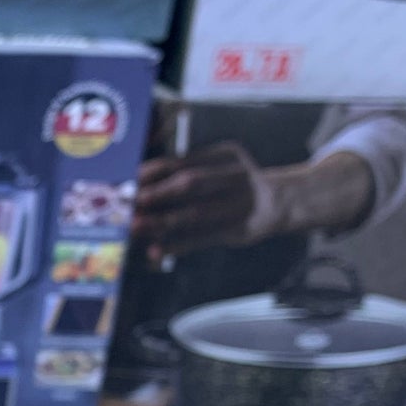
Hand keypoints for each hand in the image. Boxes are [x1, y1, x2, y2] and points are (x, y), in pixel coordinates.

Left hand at [132, 141, 281, 260]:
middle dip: (155, 194)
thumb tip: (136, 187)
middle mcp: (235, 175)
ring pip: (196, 213)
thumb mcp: (216, 169)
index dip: (150, 173)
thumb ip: (183, 174)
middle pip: (190, 184)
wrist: (279, 203)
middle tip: (127, 203)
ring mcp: (240, 203)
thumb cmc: (231, 186)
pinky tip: (156, 250)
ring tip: (135, 227)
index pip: (181, 161)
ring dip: (162, 222)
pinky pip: (204, 238)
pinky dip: (178, 245)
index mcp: (225, 154)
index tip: (125, 182)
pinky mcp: (240, 229)